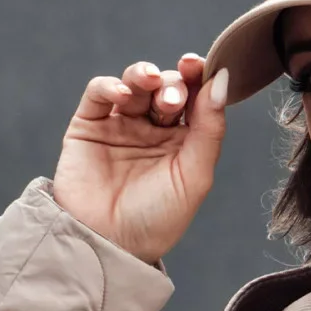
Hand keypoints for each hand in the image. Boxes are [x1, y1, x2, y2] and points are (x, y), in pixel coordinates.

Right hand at [51, 54, 228, 263]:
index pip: (194, 98)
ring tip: (151, 82)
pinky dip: (110, 85)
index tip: (199, 65)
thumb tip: (222, 79)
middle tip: (172, 100)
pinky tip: (121, 93)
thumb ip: (210, 129)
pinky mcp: (88, 126)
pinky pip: (99, 93)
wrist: (108, 245)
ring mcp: (120, 125)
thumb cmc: (156, 220)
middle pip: (166, 87)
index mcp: (183, 141)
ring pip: (135, 83)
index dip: (197, 76)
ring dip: (144, 75)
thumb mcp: (194, 177)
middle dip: (173, 85)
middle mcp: (152, 129)